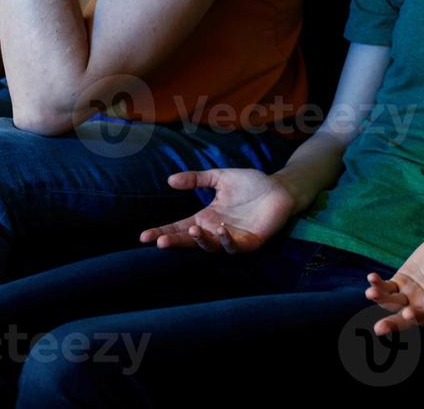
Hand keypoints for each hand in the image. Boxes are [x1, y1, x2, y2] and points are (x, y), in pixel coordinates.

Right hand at [138, 169, 298, 252]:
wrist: (279, 188)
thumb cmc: (250, 184)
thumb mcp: (219, 178)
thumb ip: (196, 179)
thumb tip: (170, 180)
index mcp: (207, 218)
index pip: (180, 227)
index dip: (163, 231)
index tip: (143, 236)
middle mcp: (216, 231)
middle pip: (191, 240)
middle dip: (175, 242)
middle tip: (158, 242)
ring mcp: (233, 238)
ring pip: (211, 246)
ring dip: (201, 240)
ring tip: (193, 229)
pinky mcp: (251, 242)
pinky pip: (235, 246)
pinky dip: (226, 240)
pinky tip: (220, 229)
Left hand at [364, 233, 423, 334]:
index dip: (420, 317)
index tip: (410, 314)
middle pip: (406, 318)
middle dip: (393, 323)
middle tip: (380, 328)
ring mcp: (411, 293)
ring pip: (393, 302)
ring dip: (381, 299)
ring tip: (371, 293)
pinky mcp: (402, 280)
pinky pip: (387, 286)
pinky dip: (378, 284)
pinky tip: (371, 279)